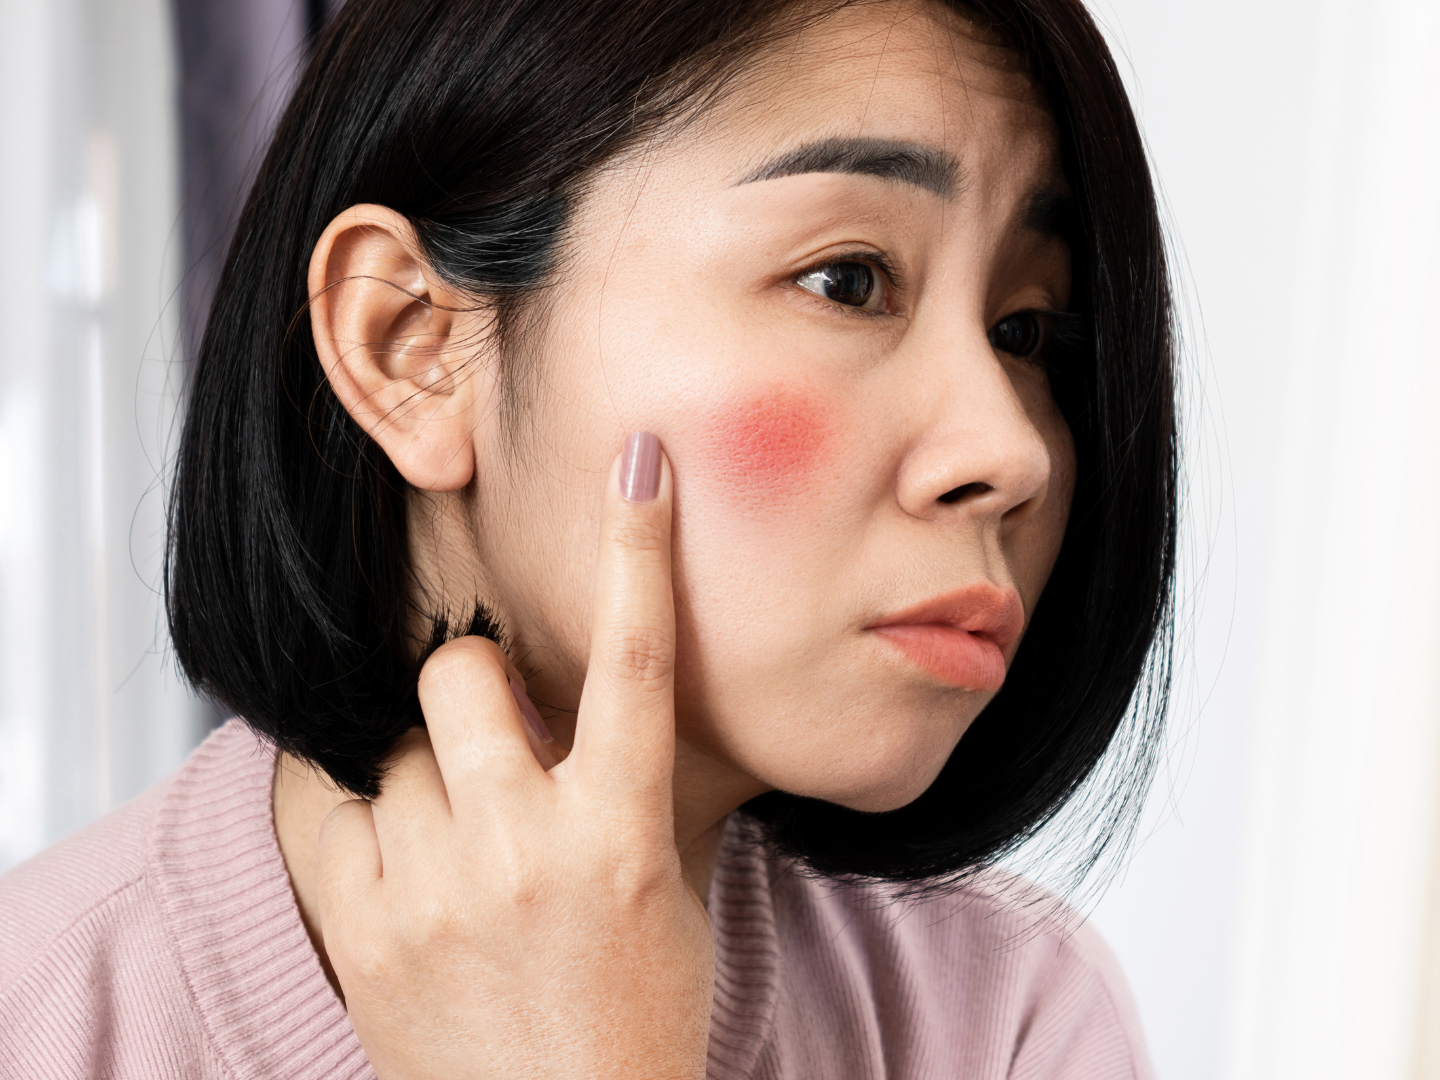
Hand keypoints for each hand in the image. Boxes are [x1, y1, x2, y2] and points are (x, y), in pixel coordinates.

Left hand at [315, 435, 711, 1079]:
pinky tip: (375, 802)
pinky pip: (321, 802)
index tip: (638, 465)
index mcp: (624, 832)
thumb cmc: (636, 1023)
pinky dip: (342, 784)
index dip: (640, 549)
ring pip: (392, 736)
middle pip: (462, 674)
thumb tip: (600, 696)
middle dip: (473, 676)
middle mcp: (528, 846)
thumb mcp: (671, 894)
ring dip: (419, 749)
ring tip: (446, 805)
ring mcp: (439, 888)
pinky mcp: (367, 930)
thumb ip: (636, 790)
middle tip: (488, 715)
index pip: (637, 659)